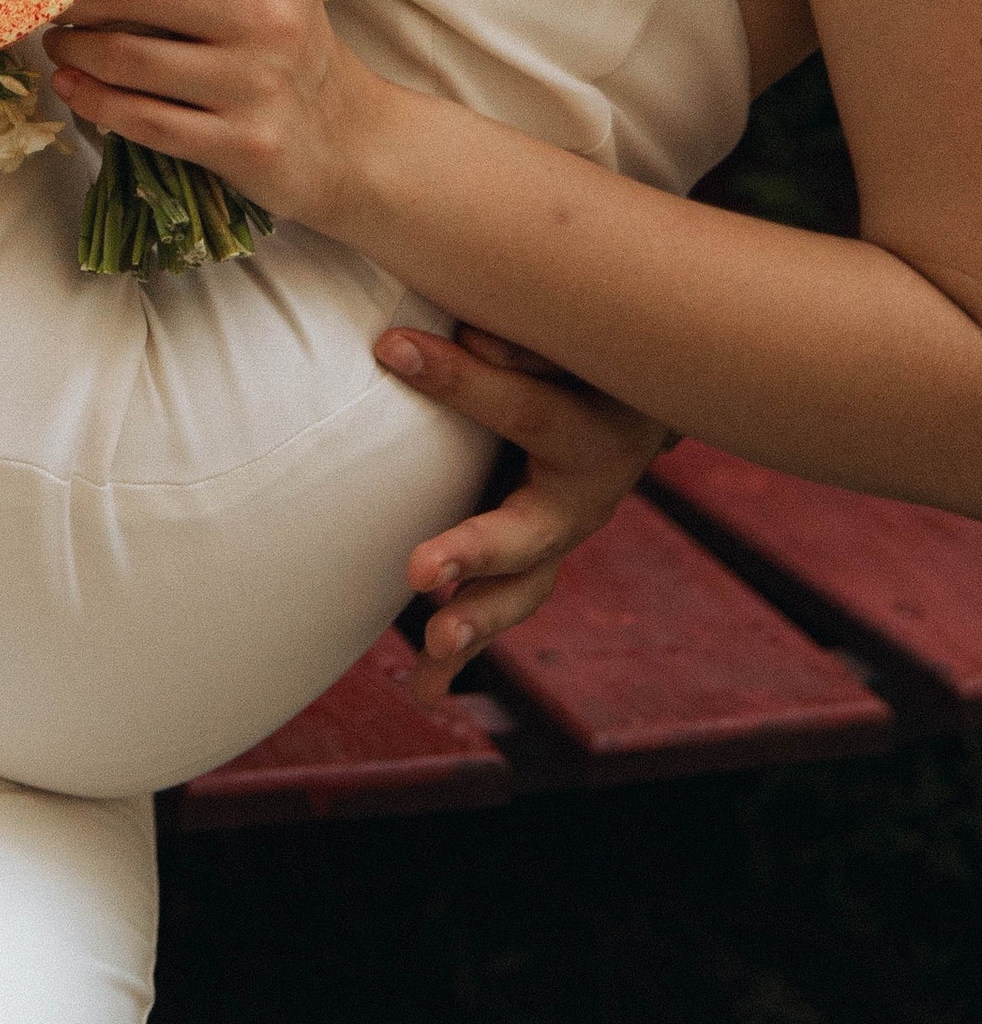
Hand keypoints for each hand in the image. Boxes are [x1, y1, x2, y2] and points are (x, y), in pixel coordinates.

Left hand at [46, 0, 373, 232]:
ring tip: (58, 43)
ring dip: (73, 49)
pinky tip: (70, 87)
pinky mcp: (240, 143)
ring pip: (127, 58)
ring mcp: (256, 84)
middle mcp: (269, 16)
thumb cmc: (287, 47)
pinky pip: (141, 118)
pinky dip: (90, 100)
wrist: (349, 142)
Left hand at [378, 321, 670, 702]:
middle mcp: (579, 499)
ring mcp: (555, 540)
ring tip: (432, 646)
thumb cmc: (580, 351)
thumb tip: (460, 334)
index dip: (461, 378)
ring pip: (521, 590)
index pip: (525, 406)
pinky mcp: (530, 564)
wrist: (633, 404)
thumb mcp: (562, 337)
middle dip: (476, 552)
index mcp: (592, 428)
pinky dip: (462, 654)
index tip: (391, 348)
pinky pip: (499, 611)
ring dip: (474, 620)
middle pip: (530, 531)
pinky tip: (424, 689)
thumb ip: (514, 336)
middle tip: (420, 570)